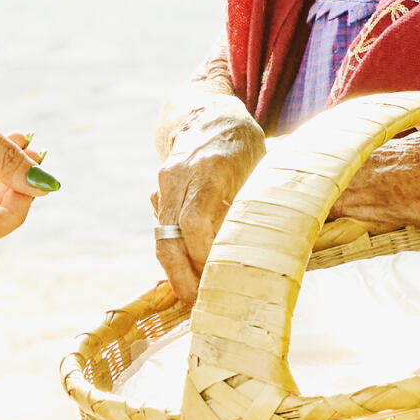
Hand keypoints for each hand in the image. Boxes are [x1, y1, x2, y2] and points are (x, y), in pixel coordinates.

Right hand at [154, 101, 266, 301]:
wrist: (206, 114)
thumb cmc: (242, 143)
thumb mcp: (258, 167)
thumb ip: (251, 205)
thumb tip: (260, 250)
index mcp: (210, 169)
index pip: (197, 222)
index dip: (204, 255)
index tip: (216, 280)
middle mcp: (180, 176)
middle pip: (170, 236)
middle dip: (181, 275)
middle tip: (195, 304)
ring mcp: (165, 183)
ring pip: (162, 236)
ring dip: (175, 270)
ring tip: (191, 298)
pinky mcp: (160, 191)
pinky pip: (163, 228)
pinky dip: (174, 254)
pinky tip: (186, 275)